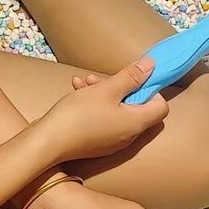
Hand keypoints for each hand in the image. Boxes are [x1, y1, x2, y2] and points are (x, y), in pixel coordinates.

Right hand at [34, 56, 168, 162]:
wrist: (48, 142)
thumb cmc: (79, 114)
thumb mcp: (106, 89)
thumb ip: (131, 77)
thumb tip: (152, 66)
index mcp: (136, 123)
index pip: (161, 107)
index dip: (152, 89)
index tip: (135, 78)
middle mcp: (129, 135)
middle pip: (136, 107)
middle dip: (121, 87)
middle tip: (100, 78)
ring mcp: (113, 141)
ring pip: (117, 111)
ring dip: (104, 92)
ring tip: (84, 81)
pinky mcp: (97, 143)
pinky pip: (104, 119)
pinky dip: (95, 104)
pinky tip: (77, 90)